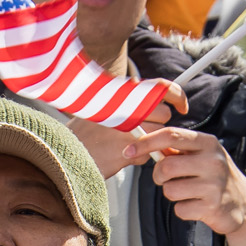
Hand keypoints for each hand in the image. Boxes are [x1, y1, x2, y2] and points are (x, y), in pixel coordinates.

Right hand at [65, 89, 180, 176]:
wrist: (63, 152)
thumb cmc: (82, 134)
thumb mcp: (102, 107)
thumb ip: (127, 102)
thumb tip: (154, 103)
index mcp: (120, 93)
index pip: (159, 87)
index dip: (176, 95)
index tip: (182, 105)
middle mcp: (125, 106)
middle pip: (163, 114)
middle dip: (158, 126)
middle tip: (144, 132)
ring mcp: (127, 127)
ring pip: (157, 135)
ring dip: (149, 142)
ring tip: (129, 145)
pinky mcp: (126, 148)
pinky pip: (147, 153)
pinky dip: (139, 158)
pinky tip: (121, 155)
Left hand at [122, 125, 245, 245]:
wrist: (244, 204)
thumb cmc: (215, 176)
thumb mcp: (202, 155)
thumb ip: (177, 149)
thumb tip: (142, 143)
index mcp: (207, 143)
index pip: (170, 135)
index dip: (145, 142)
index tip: (129, 150)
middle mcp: (213, 161)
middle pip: (166, 167)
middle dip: (159, 176)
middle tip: (166, 179)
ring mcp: (214, 185)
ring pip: (170, 190)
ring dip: (172, 194)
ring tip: (188, 192)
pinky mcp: (213, 207)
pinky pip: (180, 209)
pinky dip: (183, 210)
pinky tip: (197, 205)